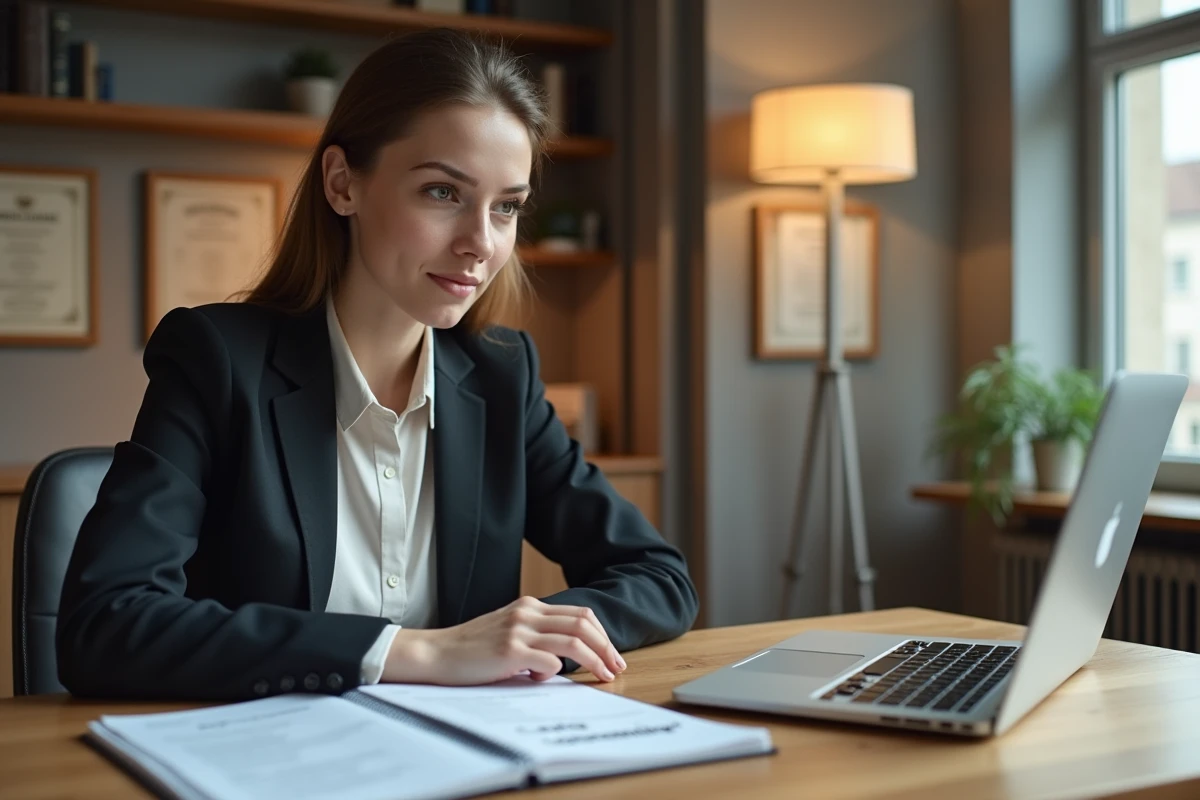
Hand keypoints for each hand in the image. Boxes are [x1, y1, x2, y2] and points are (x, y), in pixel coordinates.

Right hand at [381, 596, 626, 684]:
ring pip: (573, 641)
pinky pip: (549, 661)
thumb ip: (536, 636)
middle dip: (606, 647)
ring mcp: (519, 630)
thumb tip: (568, 657)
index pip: (580, 615)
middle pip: (584, 624)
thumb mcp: (508, 633)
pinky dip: (554, 672)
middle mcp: (527, 613)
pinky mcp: (510, 651)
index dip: (602, 635)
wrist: (435, 654)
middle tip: (616, 667)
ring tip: (603, 676)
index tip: (612, 655)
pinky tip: (540, 679)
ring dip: (594, 660)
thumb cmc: (471, 650)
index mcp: (530, 606)